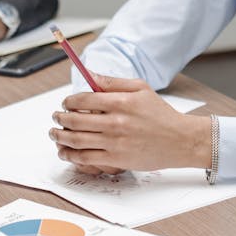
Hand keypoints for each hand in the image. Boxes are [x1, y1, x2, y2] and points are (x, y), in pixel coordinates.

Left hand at [49, 75, 211, 171]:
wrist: (180, 140)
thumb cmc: (161, 114)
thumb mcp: (141, 89)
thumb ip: (113, 82)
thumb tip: (90, 76)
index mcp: (121, 102)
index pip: (84, 100)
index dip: (69, 101)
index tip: (66, 103)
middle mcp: (115, 122)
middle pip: (75, 120)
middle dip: (60, 119)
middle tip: (56, 118)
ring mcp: (115, 143)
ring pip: (76, 140)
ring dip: (60, 137)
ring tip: (55, 134)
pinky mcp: (116, 160)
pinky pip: (86, 158)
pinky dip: (71, 155)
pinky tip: (66, 152)